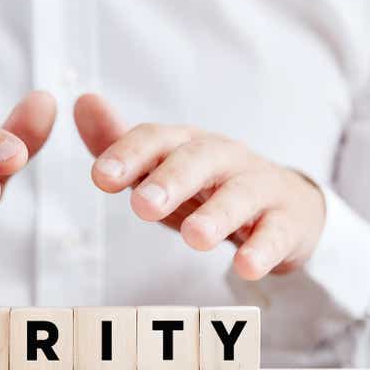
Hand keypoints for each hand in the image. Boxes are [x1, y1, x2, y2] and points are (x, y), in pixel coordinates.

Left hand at [74, 94, 325, 280]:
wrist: (285, 205)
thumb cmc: (209, 188)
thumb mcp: (163, 168)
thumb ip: (121, 145)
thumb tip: (82, 102)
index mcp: (185, 144)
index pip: (155, 139)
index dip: (128, 154)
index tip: (101, 178)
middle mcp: (222, 158)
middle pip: (198, 160)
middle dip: (171, 180)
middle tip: (143, 207)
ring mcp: (258, 187)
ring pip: (239, 195)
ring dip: (217, 215)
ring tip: (196, 238)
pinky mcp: (286, 221)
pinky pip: (277, 232)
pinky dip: (263, 248)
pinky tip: (246, 267)